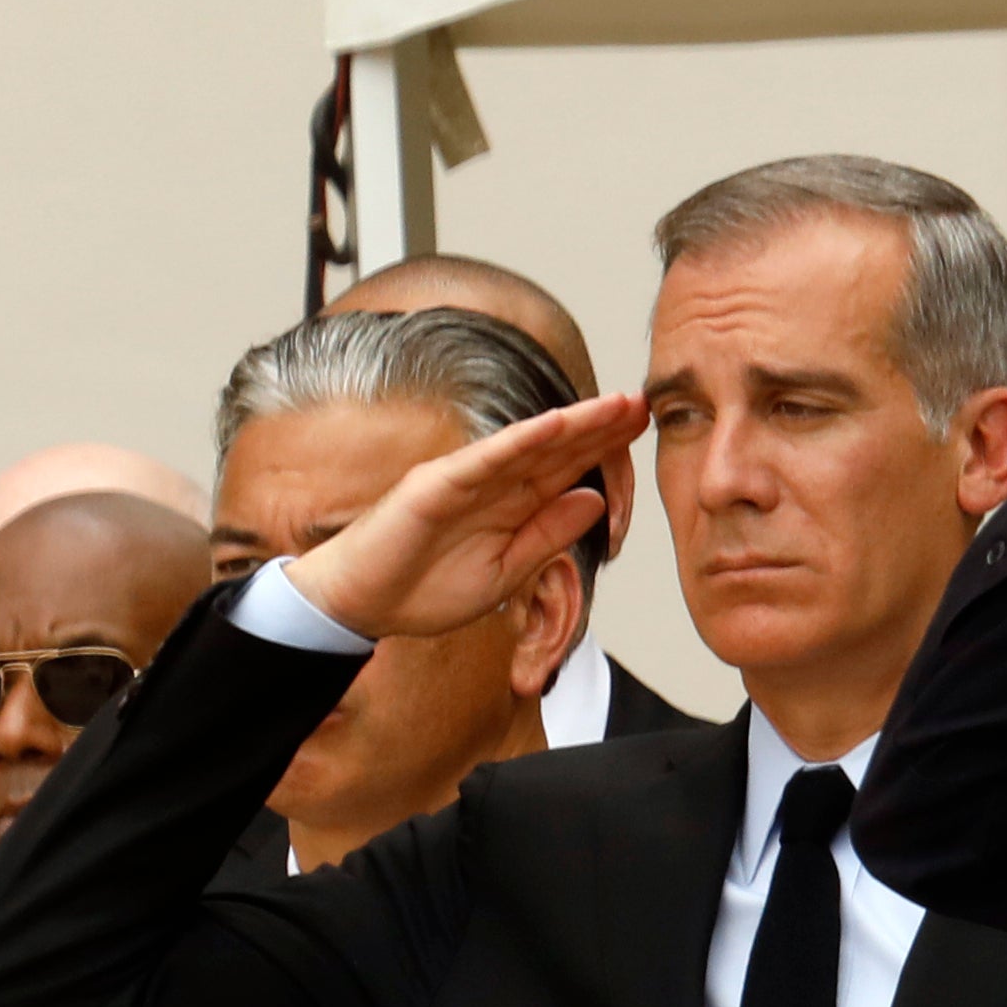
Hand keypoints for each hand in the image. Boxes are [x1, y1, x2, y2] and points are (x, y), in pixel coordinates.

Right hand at [286, 394, 648, 642]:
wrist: (361, 605)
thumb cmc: (423, 590)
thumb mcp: (505, 572)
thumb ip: (548, 536)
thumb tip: (595, 501)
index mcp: (508, 505)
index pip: (565, 469)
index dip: (604, 448)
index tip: (644, 427)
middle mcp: (491, 484)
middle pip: (555, 449)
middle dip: (600, 426)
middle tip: (645, 401)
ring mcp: (463, 479)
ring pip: (528, 445)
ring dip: (573, 424)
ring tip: (616, 406)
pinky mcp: (434, 485)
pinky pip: (484, 460)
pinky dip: (519, 441)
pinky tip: (556, 425)